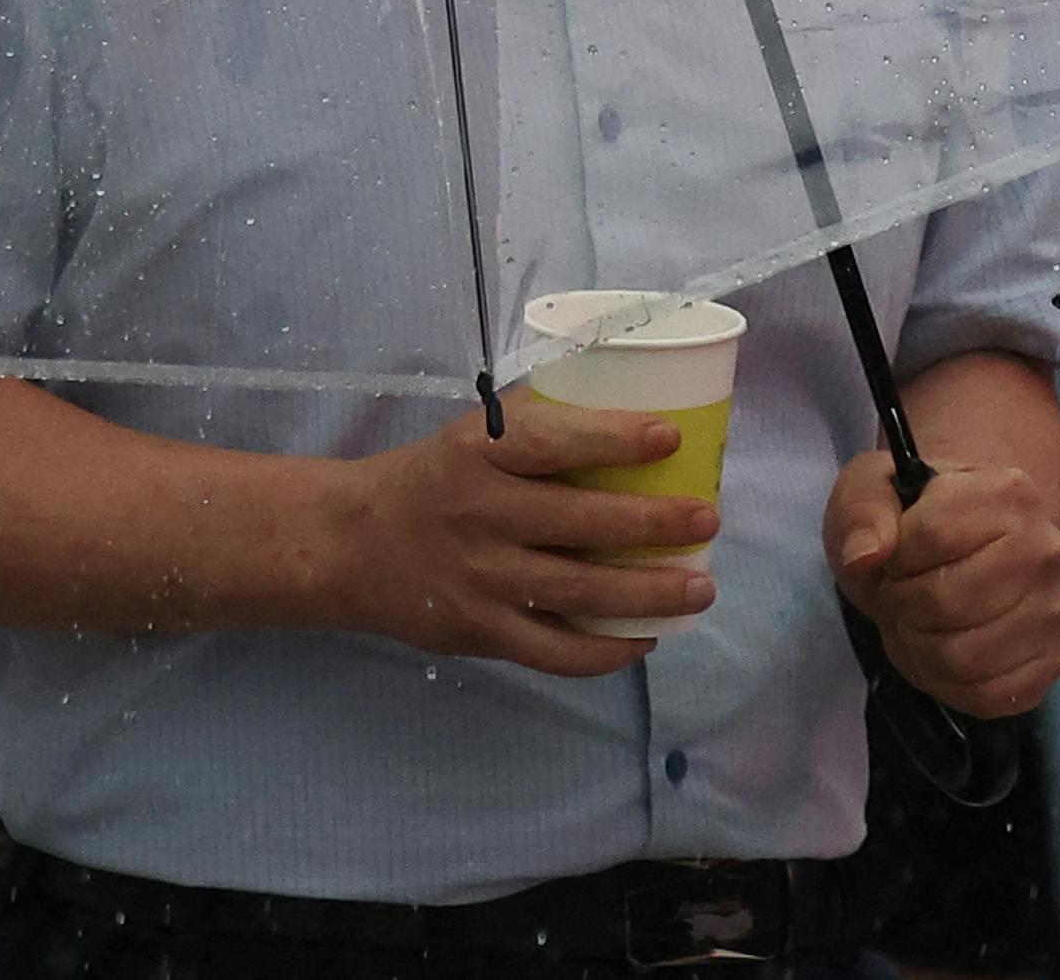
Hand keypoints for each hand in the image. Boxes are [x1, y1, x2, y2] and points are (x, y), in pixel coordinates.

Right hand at [307, 399, 714, 675]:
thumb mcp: (470, 436)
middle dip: (653, 524)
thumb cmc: (431, 478)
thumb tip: (626, 407)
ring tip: (700, 588)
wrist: (351, 545)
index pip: (551, 443)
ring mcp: (481, 581)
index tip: (668, 437)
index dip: (613, 439)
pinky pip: (554, 652)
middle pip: (580, 523)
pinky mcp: (481, 633)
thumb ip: (535, 425)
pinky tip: (644, 639)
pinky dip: (604, 651)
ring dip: (648, 594)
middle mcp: (479, 516)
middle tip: (707, 519)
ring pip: (578, 592)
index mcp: (477, 455)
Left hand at [825, 440, 1059, 716]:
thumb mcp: (870, 495)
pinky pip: (990, 695)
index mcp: (1007, 492)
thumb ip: (863, 515)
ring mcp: (1055, 607)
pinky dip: (950, 684)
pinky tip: (946, 652)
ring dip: (921, 649)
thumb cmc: (912, 522)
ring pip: (966, 656)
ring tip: (921, 624)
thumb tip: (866, 557)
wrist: (960, 551)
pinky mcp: (1057, 658)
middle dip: (904, 607)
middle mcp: (1046, 547)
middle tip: (902, 597)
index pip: (933, 534)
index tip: (894, 558)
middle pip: (949, 601)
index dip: (895, 558)